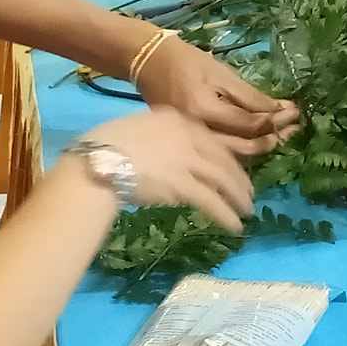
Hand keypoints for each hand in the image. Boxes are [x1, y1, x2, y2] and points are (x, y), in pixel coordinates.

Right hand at [66, 108, 255, 231]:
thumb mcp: (137, 127)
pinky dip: (226, 215)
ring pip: (224, 179)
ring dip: (239, 197)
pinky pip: (212, 201)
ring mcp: (187, 159)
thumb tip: (167, 153)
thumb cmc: (105, 145)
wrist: (98, 160)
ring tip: (247, 212)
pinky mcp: (183, 184)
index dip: (226, 156)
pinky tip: (235, 226)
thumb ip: (159, 136)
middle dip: (239, 179)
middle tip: (248, 193)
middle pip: (223, 158)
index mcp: (176, 119)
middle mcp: (188, 135)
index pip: (211, 139)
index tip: (233, 168)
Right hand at [137, 36, 300, 156]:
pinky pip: (220, 152)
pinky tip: (255, 144)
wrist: (148, 62)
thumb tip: (279, 110)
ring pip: (232, 154)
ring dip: (259, 148)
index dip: (275, 120)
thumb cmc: (186, 62)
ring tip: (281, 138)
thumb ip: (249, 96)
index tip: (295, 113)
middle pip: (243, 146)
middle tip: (294, 130)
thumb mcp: (221, 73)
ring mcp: (190, 141)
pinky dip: (241, 149)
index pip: (249, 124)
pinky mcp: (187, 142)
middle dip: (272, 139)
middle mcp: (196, 132)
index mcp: (204, 111)